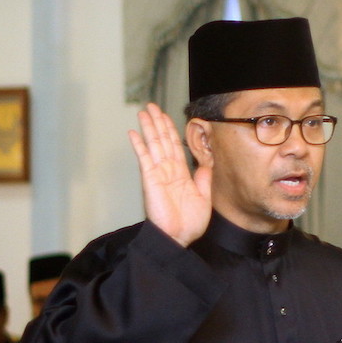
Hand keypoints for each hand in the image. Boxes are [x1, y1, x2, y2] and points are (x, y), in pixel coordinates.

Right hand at [128, 103, 211, 247]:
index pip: (175, 146)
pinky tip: (134, 133)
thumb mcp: (204, 198)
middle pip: (163, 141)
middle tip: (152, 106)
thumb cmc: (189, 222)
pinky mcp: (150, 179)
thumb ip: (204, 179)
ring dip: (149, 127)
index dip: (171, 131)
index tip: (167, 116)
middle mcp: (168, 171)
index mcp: (181, 174)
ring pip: (154, 145)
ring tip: (144, 112)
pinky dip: (139, 145)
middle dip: (158, 122)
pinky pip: (144, 159)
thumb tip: (207, 163)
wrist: (179, 237)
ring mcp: (158, 174)